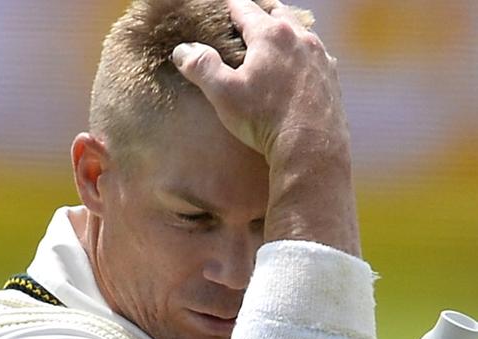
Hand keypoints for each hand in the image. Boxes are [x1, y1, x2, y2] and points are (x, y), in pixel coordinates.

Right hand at [172, 0, 359, 255]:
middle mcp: (299, 39)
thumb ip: (201, 67)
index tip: (222, 8)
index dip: (230, 7)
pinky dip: (302, 56)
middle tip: (248, 21)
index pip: (245, 9)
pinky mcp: (331, 78)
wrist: (310, 147)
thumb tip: (182, 50)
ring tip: (273, 43)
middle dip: (261, 15)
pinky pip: (315, 56)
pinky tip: (297, 70)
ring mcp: (320, 57)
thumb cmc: (264, 118)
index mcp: (270, 35)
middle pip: (277, 14)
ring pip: (300, 34)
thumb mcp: (223, 93)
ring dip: (285, 34)